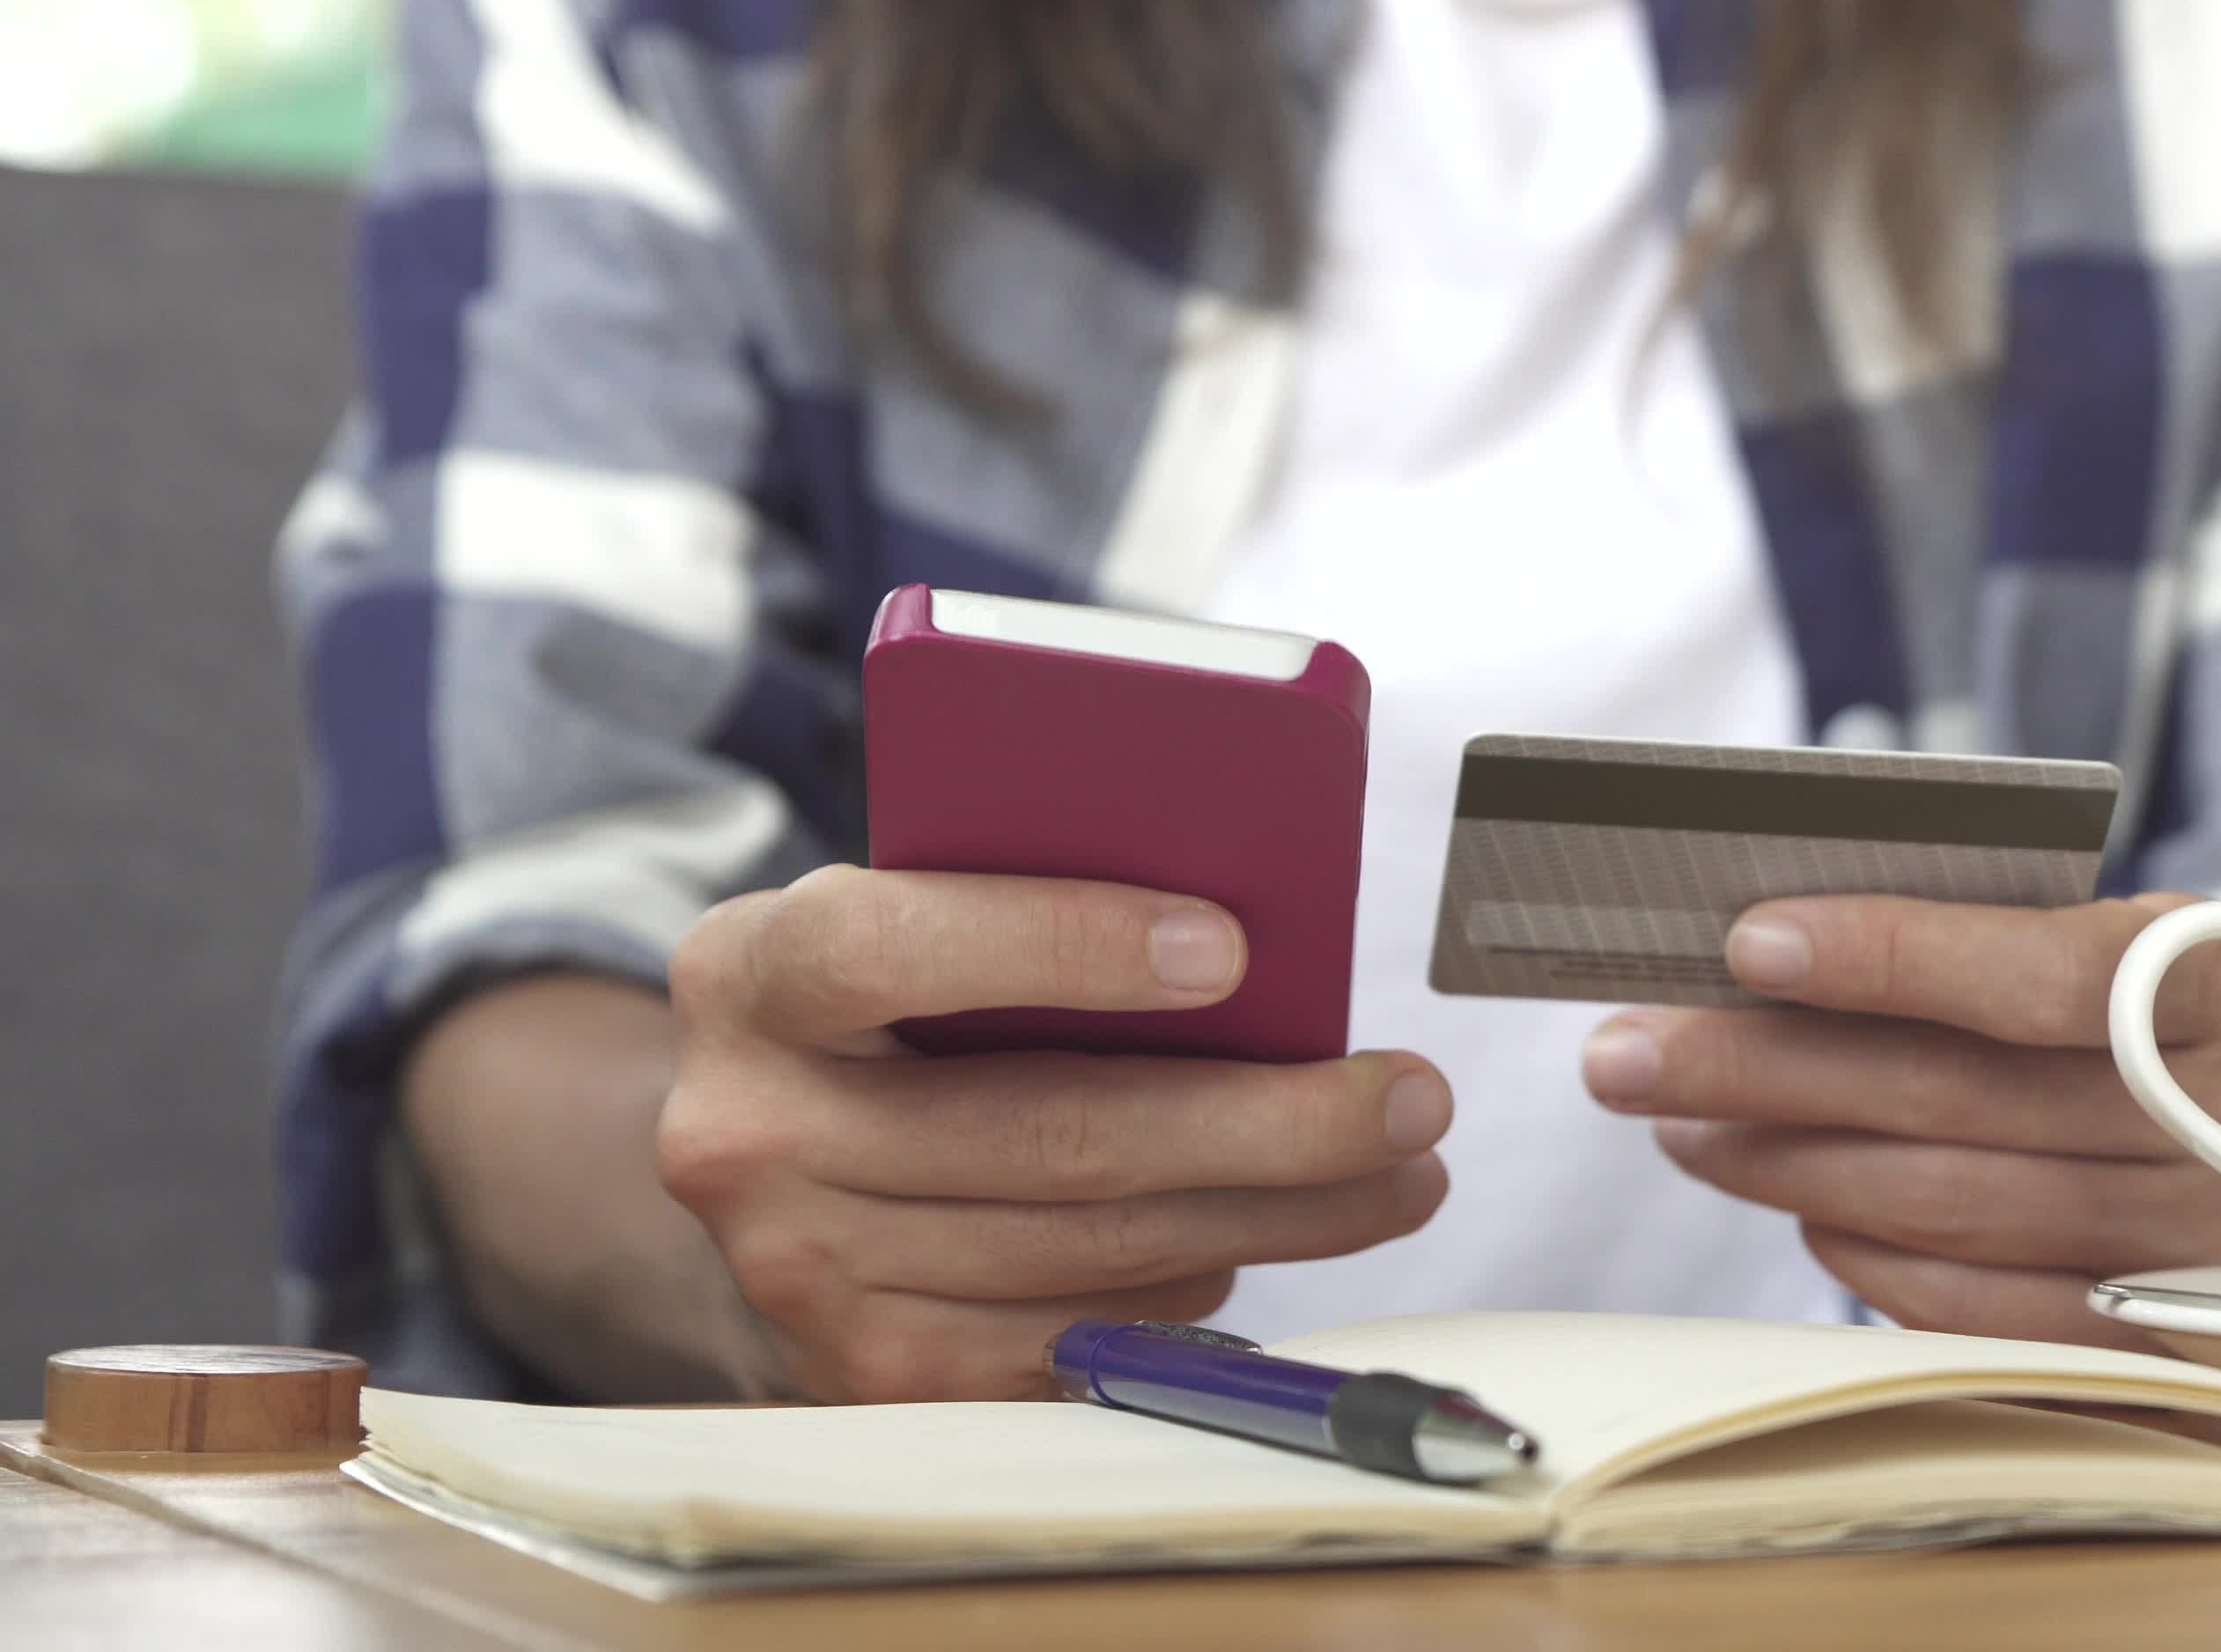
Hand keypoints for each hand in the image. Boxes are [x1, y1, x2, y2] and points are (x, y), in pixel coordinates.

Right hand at [654, 866, 1451, 1401]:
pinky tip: (1272, 1234)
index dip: (1064, 944)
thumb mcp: (912, 912)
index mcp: (752, 973)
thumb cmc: (894, 997)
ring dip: (1276, 1215)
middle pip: (1052, 1135)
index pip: (895, 946)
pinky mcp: (875, 1374)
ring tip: (1399, 1171)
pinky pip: (1083, 1335)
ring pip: (1094, 1250)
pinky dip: (1200, 1285)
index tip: (1233, 949)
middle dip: (1268, 1123)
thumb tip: (1258, 956)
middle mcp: (749, 1135)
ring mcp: (803, 1275)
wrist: (765, 1148)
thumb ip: (1025, 904)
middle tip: (1414, 1097)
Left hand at [1582, 894, 2220, 1346]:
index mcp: (2216, 988)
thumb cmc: (2178, 1026)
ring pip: (1947, 1208)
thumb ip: (1986, 931)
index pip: (2040, 973)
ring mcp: (2196, 1251)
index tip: (1744, 938)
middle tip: (1626, 1047)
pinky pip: (1976, 1308)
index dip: (1890, 955)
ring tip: (1676, 1117)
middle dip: (1762, 1070)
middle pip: (1957, 1102)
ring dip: (1781, 1163)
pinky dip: (1865, 1257)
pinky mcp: (2157, 1341)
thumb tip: (1767, 941)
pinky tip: (1796, 1204)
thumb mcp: (2128, 947)